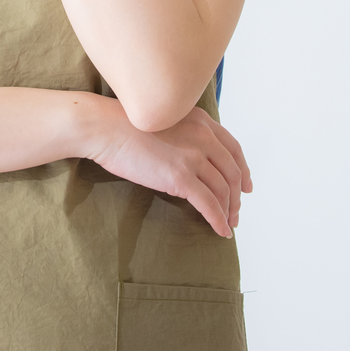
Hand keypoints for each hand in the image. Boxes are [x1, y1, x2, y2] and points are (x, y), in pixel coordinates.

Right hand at [85, 101, 250, 237]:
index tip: (246, 185)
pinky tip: (221, 230)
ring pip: (224, 190)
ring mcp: (193, 157)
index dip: (243, 170)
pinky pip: (209, 204)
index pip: (233, 148)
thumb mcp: (165, 120)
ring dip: (229, 211)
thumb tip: (191, 157)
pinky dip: (219, 220)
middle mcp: (203, 136)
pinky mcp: (181, 177)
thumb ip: (184, 133)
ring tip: (228, 224)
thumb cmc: (123, 125)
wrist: (103, 128)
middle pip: (233, 171)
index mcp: (201, 120)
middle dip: (238, 196)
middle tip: (236, 212)